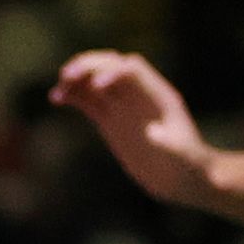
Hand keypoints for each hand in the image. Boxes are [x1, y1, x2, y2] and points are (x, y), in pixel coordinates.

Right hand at [49, 52, 221, 208]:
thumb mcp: (182, 158)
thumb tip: (154, 133)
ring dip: (76, 78)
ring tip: (59, 88)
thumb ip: (170, 145)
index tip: (97, 87)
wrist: (181, 179)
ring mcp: (123, 106)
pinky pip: (88, 100)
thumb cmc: (187, 168)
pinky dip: (72, 95)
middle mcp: (139, 94)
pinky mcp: (110, 120)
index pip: (133, 69)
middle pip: (110, 65)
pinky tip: (56, 98)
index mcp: (158, 95)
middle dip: (89, 67)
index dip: (113, 72)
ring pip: (94, 80)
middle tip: (67, 76)